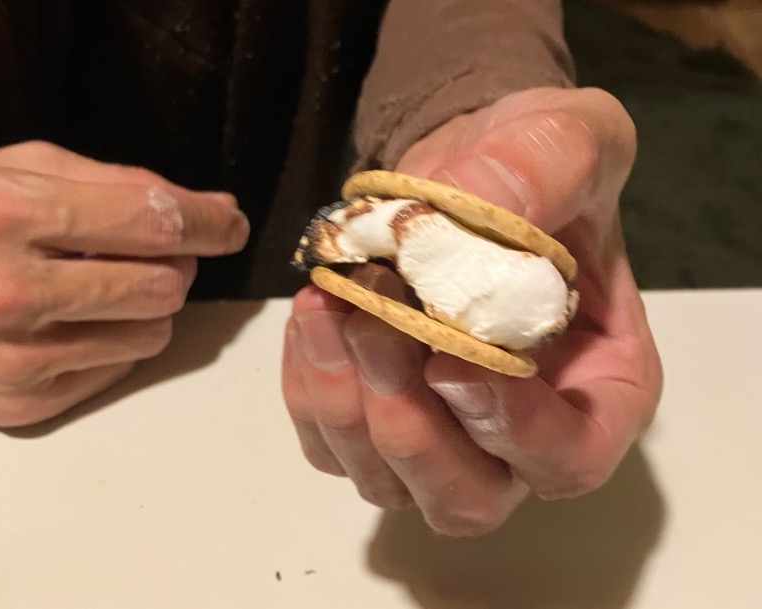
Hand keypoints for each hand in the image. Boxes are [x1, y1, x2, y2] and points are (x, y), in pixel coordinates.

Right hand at [0, 141, 248, 426]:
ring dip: (144, 306)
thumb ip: (119, 184)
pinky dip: (112, 341)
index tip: (231, 223)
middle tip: (138, 252)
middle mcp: (8, 291)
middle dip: (169, 264)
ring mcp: (12, 357)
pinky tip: (66, 323)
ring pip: (154, 332)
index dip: (208, 221)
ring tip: (94, 287)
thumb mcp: (17, 170)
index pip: (153, 221)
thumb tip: (215, 208)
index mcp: (4, 213)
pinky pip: (120, 368)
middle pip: (164, 284)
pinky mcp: (20, 403)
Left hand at [282, 87, 661, 535]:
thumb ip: (539, 171)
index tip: (452, 360)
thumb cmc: (535, 165)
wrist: (463, 170)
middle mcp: (517, 434)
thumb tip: (465, 210)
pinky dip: (309, 389)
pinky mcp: (371, 419)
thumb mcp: (564, 141)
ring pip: (386, 481)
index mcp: (597, 386)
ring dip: (345, 404)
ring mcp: (440, 436)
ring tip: (330, 303)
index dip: (513, 432)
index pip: (568, 457)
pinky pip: (328, 444)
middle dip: (410, 428)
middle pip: (467, 498)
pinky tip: (312, 316)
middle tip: (375, 323)